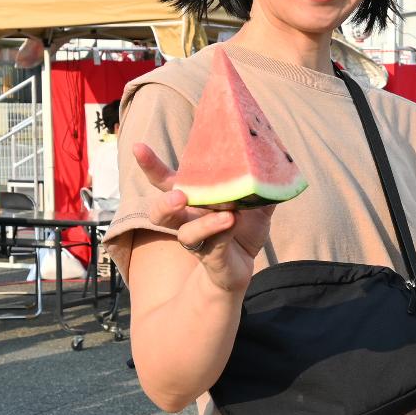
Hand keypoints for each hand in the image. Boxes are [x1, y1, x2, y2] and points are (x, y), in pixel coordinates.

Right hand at [133, 142, 273, 293]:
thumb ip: (263, 181)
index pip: (165, 182)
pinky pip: (215, 247)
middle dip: (166, 203)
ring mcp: (199, 242)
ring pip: (187, 234)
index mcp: (192, 199)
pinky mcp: (213, 260)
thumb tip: (277, 157)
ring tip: (225, 213)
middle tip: (179, 196)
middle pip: (162, 212)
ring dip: (203, 224)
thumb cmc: (241, 228)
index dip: (151, 166)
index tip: (138, 147)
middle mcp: (188, 220)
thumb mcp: (256, 201)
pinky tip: (234, 221)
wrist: (243, 266)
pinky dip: (224, 234)